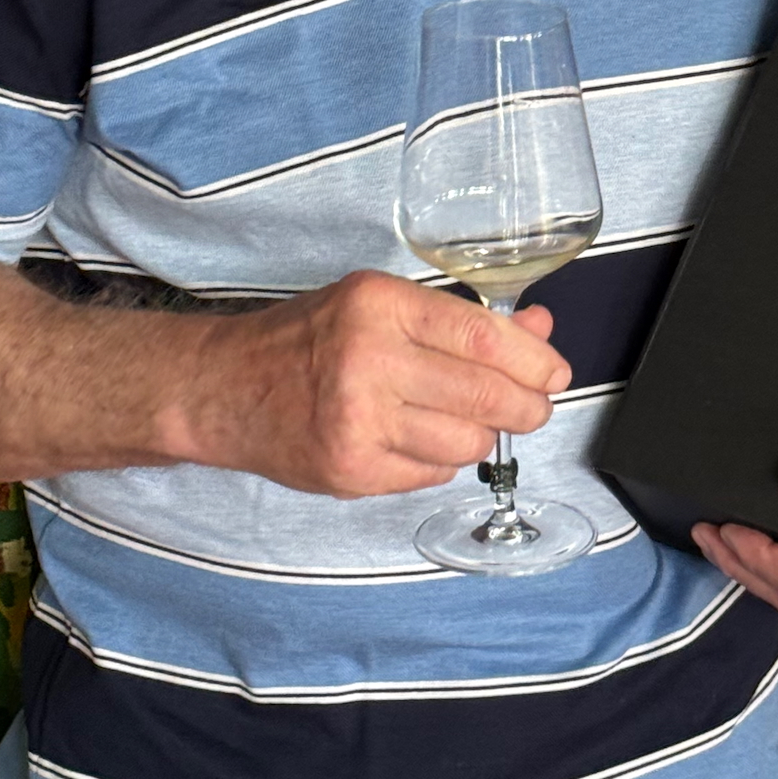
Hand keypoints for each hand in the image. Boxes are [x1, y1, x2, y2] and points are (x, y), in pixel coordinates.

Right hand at [181, 272, 569, 496]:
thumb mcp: (380, 305)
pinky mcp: (350, 470)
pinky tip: (420, 440)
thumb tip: (539, 329)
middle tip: (532, 407)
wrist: (223, 389)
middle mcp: (367, 359)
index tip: (554, 372)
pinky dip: (441, 460)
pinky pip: (432, 473)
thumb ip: (460, 319)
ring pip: (467, 442)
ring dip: (482, 436)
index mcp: (379, 305)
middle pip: (486, 395)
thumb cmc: (305, 340)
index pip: (484, 337)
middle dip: (527, 407)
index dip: (535, 360)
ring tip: (466, 422)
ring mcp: (357, 420)